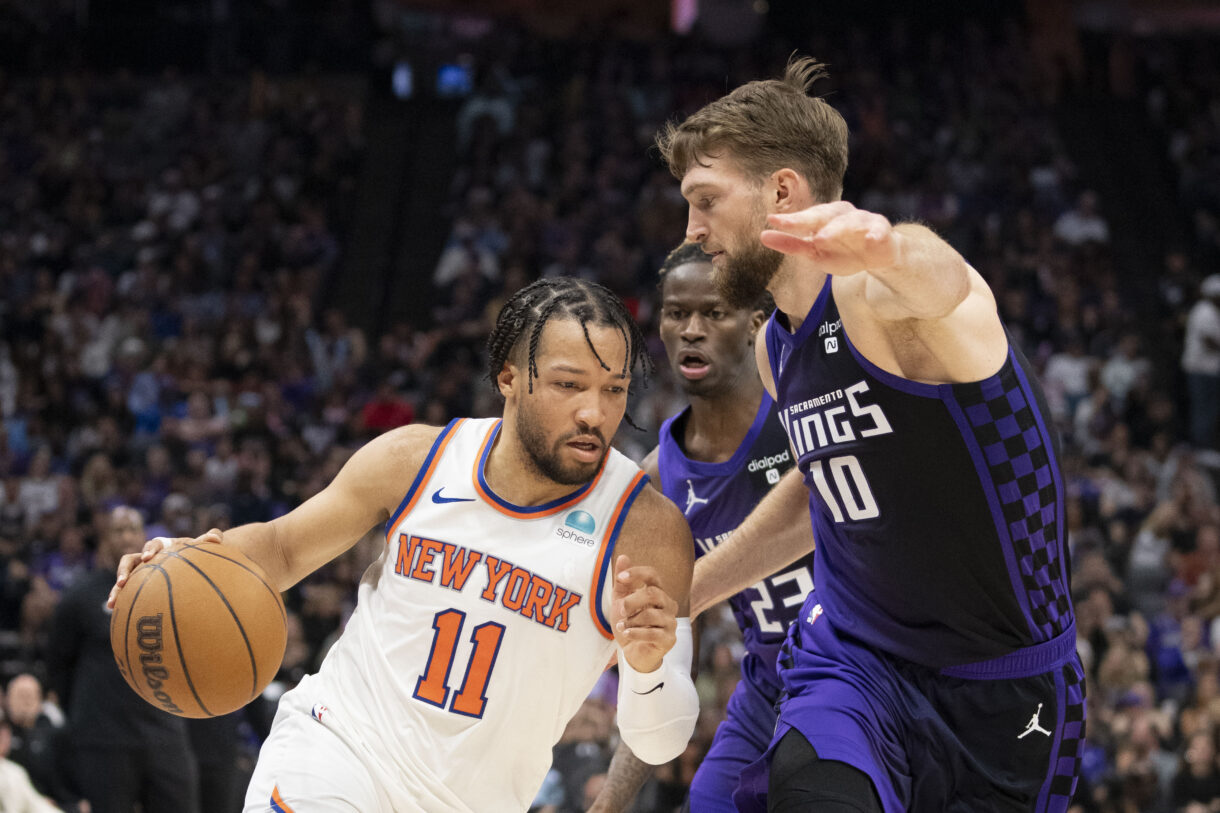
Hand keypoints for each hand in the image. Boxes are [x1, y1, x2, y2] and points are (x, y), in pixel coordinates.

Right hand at [107, 528, 222, 608]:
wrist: (194, 562)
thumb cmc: (200, 553)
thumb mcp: (206, 547)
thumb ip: (212, 538)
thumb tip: (215, 538)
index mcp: (163, 546)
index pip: (154, 544)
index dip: (150, 549)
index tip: (149, 558)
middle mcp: (147, 558)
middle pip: (130, 560)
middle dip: (124, 570)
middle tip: (122, 581)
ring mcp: (141, 572)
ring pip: (124, 578)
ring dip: (116, 588)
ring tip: (112, 602)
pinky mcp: (138, 585)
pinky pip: (127, 592)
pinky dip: (121, 599)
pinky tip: (115, 612)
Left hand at [611, 554, 676, 673]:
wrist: (634, 653)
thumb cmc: (630, 624)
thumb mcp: (621, 601)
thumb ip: (622, 582)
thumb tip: (623, 556)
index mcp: (657, 592)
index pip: (653, 575)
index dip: (637, 573)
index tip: (620, 578)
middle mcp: (668, 605)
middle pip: (652, 593)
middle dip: (631, 601)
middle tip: (620, 610)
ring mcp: (671, 622)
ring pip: (651, 615)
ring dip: (631, 621)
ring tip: (622, 626)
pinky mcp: (669, 639)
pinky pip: (652, 633)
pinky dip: (635, 633)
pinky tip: (626, 634)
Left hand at [760, 201, 898, 275]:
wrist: (877, 255)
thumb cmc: (842, 250)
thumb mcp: (814, 252)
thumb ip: (791, 244)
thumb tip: (762, 236)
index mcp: (824, 218)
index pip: (805, 218)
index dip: (790, 220)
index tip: (771, 220)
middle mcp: (842, 215)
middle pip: (825, 214)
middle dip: (808, 219)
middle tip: (791, 225)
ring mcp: (862, 221)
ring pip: (850, 221)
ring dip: (836, 229)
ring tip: (821, 237)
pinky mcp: (881, 230)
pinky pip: (879, 231)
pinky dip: (875, 234)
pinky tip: (871, 240)